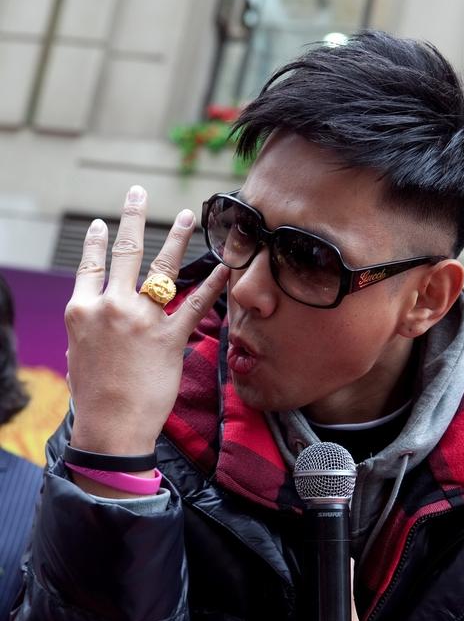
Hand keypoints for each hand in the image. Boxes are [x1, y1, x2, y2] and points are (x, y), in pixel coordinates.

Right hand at [65, 185, 228, 456]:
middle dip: (131, 218)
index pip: (88, 264)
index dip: (96, 241)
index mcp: (82, 310)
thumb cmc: (92, 397)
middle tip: (137, 192)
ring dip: (176, 237)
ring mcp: (142, 320)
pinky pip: (195, 304)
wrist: (111, 428)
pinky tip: (225, 267)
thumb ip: (90, 327)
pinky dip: (213, 283)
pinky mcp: (170, 338)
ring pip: (162, 268)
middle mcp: (111, 306)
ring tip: (186, 215)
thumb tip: (95, 315)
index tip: (101, 224)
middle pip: (124, 253)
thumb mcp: (79, 354)